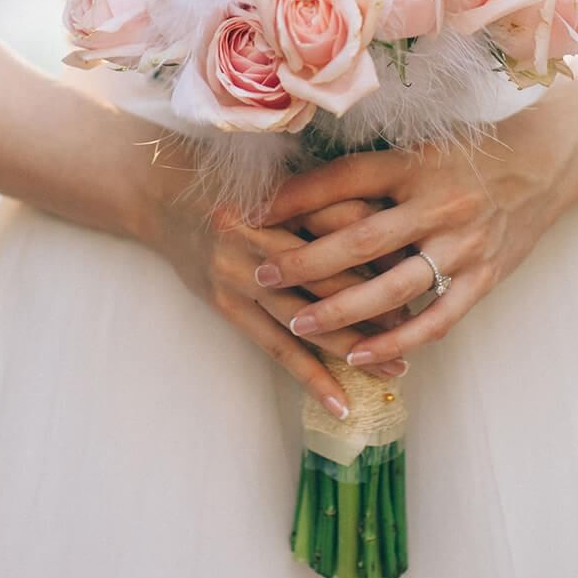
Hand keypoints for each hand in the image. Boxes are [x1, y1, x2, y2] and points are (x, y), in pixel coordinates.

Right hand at [137, 140, 413, 420]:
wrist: (153, 193)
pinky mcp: (226, 305)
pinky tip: (340, 402)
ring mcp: (238, 275)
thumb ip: (319, 194)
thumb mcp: (272, 174)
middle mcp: (258, 236)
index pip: (343, 219)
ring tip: (395, 372)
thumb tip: (387, 220)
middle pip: (331, 274)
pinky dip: (310, 377)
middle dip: (380, 301)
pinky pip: (275, 348)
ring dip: (355, 348)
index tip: (424, 260)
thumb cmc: (221, 176)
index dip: (385, 241)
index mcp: (278, 195)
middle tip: (422, 323)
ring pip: (308, 319)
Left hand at [247, 115, 577, 366]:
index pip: (345, 178)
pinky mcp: (484, 277)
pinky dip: (398, 340)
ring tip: (297, 322)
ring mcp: (463, 244)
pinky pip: (437, 318)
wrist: (547, 163)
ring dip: (341, 309)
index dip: (296, 196)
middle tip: (261, 274)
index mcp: (415, 163)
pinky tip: (361, 354)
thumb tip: (298, 184)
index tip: (251, 210)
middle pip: (361, 238)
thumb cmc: (469, 153)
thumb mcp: (419, 147)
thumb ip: (370, 170)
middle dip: (305, 260)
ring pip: (393, 286)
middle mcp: (438, 203)